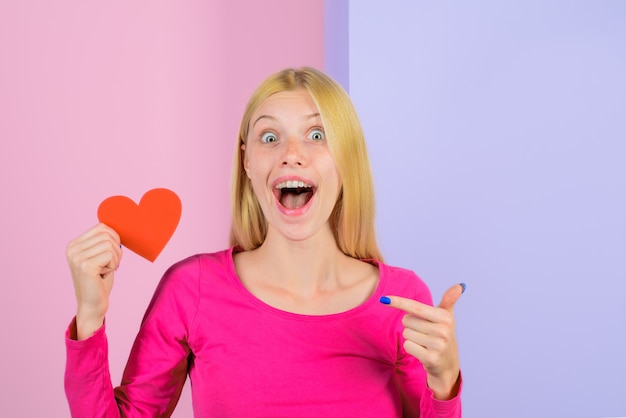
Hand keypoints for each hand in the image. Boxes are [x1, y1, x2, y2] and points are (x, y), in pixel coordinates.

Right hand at [66, 223, 122, 339]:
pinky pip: (111, 254)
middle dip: (117, 249)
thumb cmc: (100, 281)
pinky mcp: (85, 265)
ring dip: (116, 258)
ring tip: (107, 269)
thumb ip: (105, 241)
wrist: (93, 305)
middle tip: (111, 264)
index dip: (114, 238)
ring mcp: (77, 257)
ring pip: (110, 244)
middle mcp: (72, 248)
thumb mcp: (101, 256)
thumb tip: (119, 226)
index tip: (112, 254)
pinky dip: (114, 264)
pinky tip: (104, 274)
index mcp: (74, 244)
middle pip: (107, 234)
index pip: (102, 227)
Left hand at [381, 283, 464, 399]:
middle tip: (424, 333)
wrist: (448, 365)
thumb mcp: (448, 318)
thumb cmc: (443, 336)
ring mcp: (438, 345)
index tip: (384, 299)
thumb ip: (449, 300)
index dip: (399, 302)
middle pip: (407, 320)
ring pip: (406, 333)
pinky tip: (422, 352)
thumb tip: (460, 285)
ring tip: (424, 343)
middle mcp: (443, 330)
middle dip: (411, 326)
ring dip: (411, 338)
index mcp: (445, 317)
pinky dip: (411, 348)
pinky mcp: (431, 358)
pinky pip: (407, 346)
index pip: (416, 307)